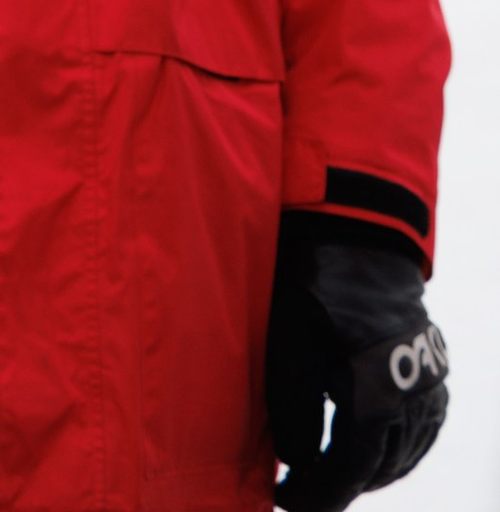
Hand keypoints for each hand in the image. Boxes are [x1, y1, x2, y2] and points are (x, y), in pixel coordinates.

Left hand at [268, 216, 448, 511]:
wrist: (358, 233)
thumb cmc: (316, 281)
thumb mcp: (290, 337)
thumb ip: (290, 403)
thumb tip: (296, 461)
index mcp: (375, 394)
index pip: (349, 470)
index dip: (317, 494)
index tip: (284, 500)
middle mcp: (412, 399)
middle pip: (377, 468)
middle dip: (336, 486)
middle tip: (297, 489)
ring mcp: (429, 386)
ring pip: (403, 454)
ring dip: (366, 472)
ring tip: (323, 475)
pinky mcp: (434, 372)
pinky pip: (422, 431)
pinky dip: (395, 449)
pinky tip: (369, 450)